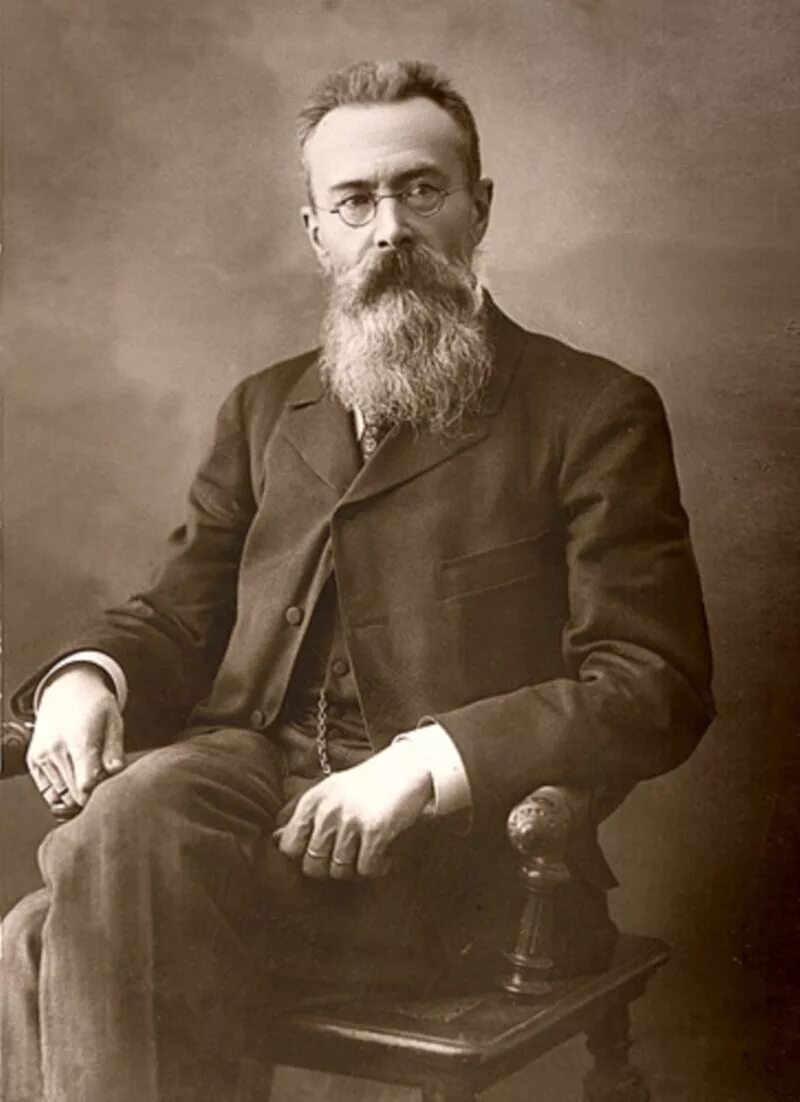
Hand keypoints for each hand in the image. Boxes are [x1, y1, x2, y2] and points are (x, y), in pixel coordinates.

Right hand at [27, 664, 124, 815]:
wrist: (67, 690)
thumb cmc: (94, 705)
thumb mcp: (114, 721)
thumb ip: (115, 751)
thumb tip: (115, 773)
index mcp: (79, 738)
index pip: (86, 783)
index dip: (101, 790)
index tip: (109, 782)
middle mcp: (55, 749)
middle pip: (74, 794)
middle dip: (92, 794)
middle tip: (102, 778)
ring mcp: (41, 756)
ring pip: (61, 797)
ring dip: (77, 794)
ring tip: (88, 773)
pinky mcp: (33, 761)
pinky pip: (48, 793)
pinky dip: (62, 793)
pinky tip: (74, 776)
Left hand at [275, 743, 433, 879]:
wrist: (408, 768)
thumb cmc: (367, 784)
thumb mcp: (330, 792)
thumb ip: (303, 816)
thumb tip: (275, 840)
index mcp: (312, 800)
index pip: (289, 846)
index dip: (305, 856)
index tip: (324, 852)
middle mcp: (327, 810)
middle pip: (312, 864)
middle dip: (330, 867)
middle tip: (348, 856)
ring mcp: (350, 820)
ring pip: (339, 870)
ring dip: (355, 868)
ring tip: (367, 854)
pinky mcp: (374, 830)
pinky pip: (366, 869)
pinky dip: (377, 868)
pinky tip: (384, 856)